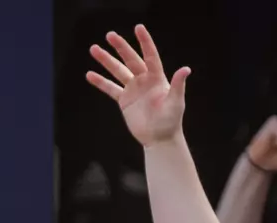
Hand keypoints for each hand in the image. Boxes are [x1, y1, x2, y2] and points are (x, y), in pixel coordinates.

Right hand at [86, 25, 191, 148]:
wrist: (160, 139)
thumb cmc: (171, 121)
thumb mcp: (176, 102)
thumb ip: (178, 85)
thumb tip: (186, 69)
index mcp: (157, 78)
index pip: (150, 56)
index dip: (145, 42)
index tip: (138, 28)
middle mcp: (144, 80)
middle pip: (130, 60)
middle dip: (120, 47)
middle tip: (110, 35)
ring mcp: (133, 89)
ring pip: (118, 71)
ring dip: (106, 60)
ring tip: (94, 49)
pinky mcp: (124, 100)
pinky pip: (111, 88)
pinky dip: (100, 82)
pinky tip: (90, 75)